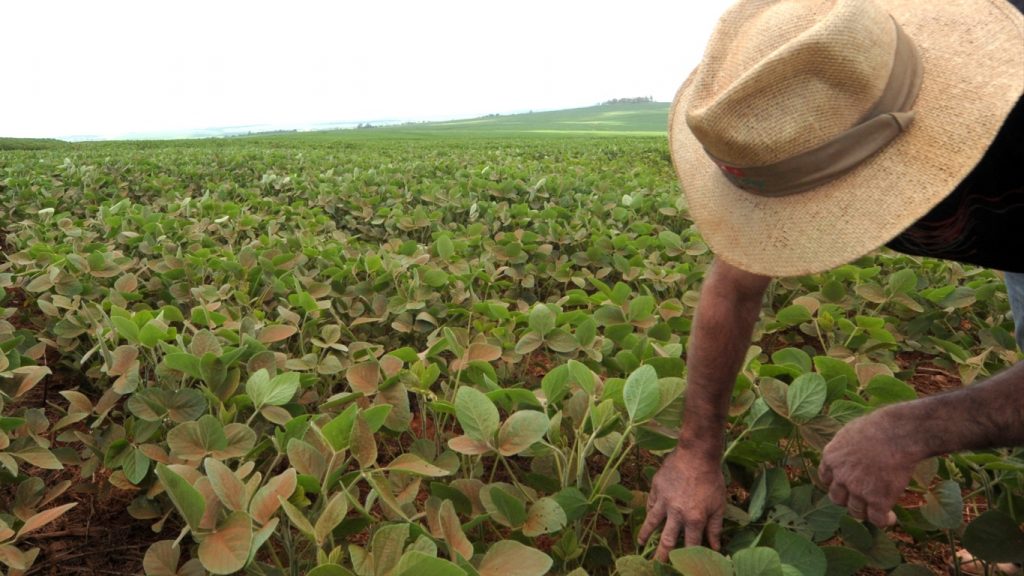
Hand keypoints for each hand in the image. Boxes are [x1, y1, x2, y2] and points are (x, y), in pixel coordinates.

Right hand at [638, 446, 724, 561]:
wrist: (696, 454)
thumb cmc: (711, 479)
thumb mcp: (718, 505)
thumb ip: (715, 528)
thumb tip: (717, 548)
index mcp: (694, 519)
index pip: (690, 545)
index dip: (687, 558)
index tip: (683, 566)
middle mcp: (676, 513)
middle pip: (666, 540)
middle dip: (661, 556)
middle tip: (655, 566)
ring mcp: (664, 500)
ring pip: (652, 523)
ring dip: (645, 535)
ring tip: (639, 543)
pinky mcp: (656, 488)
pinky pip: (651, 503)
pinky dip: (649, 510)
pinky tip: (647, 516)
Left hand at [818, 406, 921, 526]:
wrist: (899, 433)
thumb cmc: (879, 426)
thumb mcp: (850, 432)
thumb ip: (845, 447)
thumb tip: (849, 451)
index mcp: (831, 457)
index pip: (826, 479)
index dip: (837, 484)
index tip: (846, 486)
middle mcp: (840, 476)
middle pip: (837, 499)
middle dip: (848, 500)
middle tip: (862, 498)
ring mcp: (857, 490)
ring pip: (856, 512)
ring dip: (866, 512)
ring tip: (878, 511)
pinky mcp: (877, 500)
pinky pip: (876, 519)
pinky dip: (883, 521)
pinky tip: (891, 518)